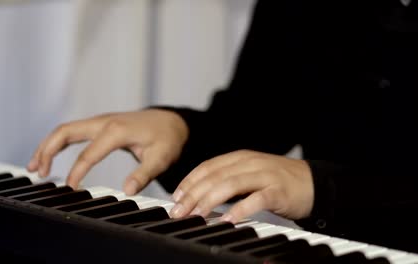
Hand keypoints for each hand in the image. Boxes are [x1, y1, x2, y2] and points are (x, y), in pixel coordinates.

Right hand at [27, 109, 188, 194]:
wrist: (172, 121)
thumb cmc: (167, 139)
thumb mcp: (161, 158)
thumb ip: (144, 174)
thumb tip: (127, 191)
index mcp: (116, 130)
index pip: (88, 153)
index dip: (76, 172)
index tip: (70, 189)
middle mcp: (104, 122)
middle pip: (65, 131)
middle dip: (47, 150)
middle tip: (37, 172)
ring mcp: (100, 121)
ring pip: (65, 129)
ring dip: (47, 145)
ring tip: (35, 167)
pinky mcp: (100, 125)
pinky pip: (73, 131)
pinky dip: (57, 142)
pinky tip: (50, 155)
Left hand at [169, 150, 313, 222]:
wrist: (314, 183)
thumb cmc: (278, 181)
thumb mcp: (250, 175)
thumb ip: (228, 181)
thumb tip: (200, 196)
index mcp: (240, 158)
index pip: (208, 166)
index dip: (189, 181)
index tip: (176, 197)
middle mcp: (250, 163)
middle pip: (215, 176)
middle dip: (193, 193)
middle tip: (179, 210)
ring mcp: (264, 175)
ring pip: (231, 184)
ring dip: (210, 200)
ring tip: (196, 215)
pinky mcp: (278, 190)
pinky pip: (256, 199)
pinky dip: (240, 209)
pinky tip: (228, 220)